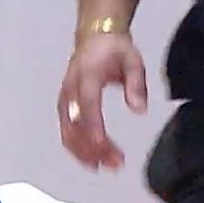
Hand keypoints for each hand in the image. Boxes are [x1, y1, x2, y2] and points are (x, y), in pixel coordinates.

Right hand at [57, 31, 148, 170]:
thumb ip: (136, 85)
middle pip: (74, 124)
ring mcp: (65, 99)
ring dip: (85, 152)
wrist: (95, 36)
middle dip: (91, 147)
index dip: (93, 127)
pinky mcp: (65, 107)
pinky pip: (67, 131)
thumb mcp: (133, 61)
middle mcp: (71, 89)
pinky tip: (92, 160)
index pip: (87, 105)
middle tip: (114, 162)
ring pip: (68, 132)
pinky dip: (78, 148)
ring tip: (107, 166)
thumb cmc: (113, 49)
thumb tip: (139, 109)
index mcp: (86, 75)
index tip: (102, 146)